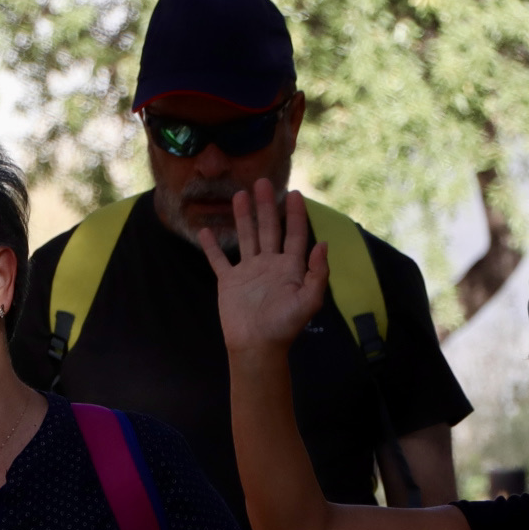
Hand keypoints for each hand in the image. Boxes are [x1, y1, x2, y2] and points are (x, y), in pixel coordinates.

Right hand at [202, 178, 328, 357]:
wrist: (257, 347)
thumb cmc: (284, 327)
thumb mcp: (309, 301)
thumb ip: (317, 273)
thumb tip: (323, 244)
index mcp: (290, 267)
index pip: (294, 234)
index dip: (295, 214)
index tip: (294, 193)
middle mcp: (270, 265)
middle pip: (269, 228)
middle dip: (267, 206)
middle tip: (263, 182)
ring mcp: (248, 272)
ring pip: (246, 237)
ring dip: (243, 217)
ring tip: (240, 195)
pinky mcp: (229, 282)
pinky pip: (219, 260)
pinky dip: (212, 246)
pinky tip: (205, 231)